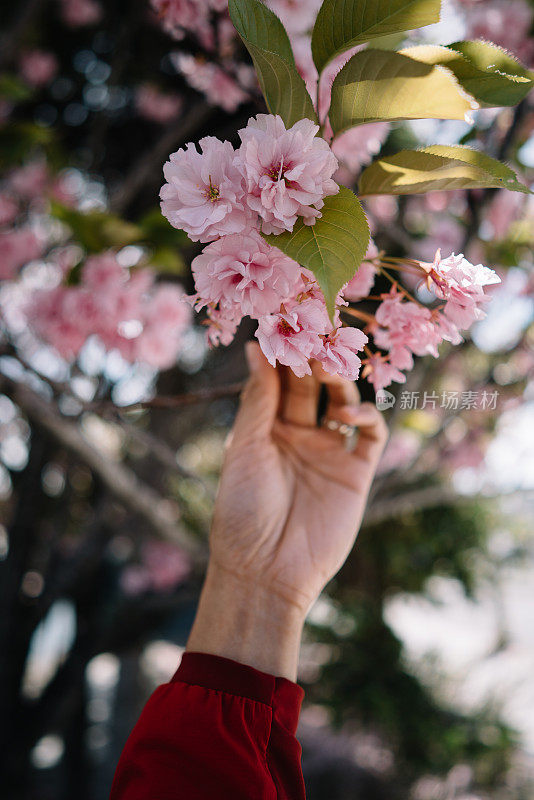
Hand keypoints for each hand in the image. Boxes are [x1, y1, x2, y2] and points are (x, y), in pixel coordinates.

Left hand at [187, 342, 387, 678]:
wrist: (265, 571)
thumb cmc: (242, 510)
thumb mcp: (245, 449)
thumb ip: (257, 399)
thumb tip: (254, 348)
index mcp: (264, 429)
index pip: (276, 381)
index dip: (281, 354)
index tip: (284, 323)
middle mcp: (297, 435)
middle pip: (309, 386)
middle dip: (311, 359)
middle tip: (315, 332)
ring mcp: (327, 452)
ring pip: (342, 402)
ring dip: (338, 380)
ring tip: (328, 365)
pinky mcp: (355, 473)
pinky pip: (369, 435)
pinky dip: (365, 416)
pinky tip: (347, 411)